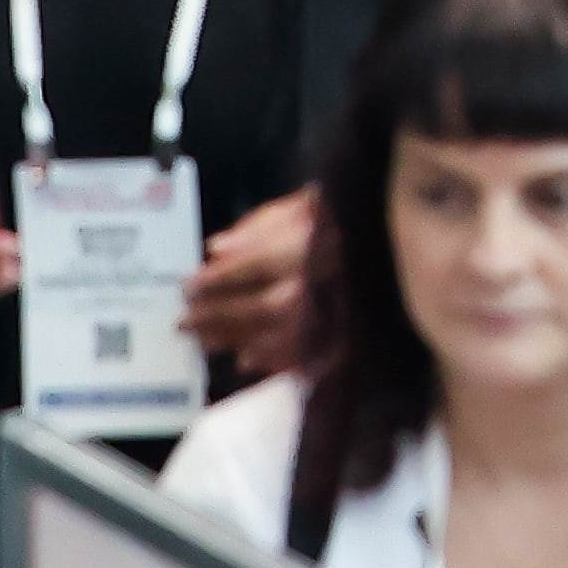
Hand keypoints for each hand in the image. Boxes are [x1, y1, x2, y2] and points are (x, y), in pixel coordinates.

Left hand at [183, 185, 323, 381]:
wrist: (385, 247)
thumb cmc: (337, 221)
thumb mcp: (301, 208)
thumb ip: (259, 227)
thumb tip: (215, 250)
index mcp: (307, 249)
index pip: (251, 267)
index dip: (215, 280)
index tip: (186, 287)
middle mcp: (315, 288)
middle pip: (256, 308)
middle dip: (215, 315)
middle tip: (183, 321)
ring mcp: (327, 319)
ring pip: (271, 337)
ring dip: (231, 339)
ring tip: (202, 339)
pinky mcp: (337, 341)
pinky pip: (297, 358)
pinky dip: (266, 360)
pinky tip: (244, 358)